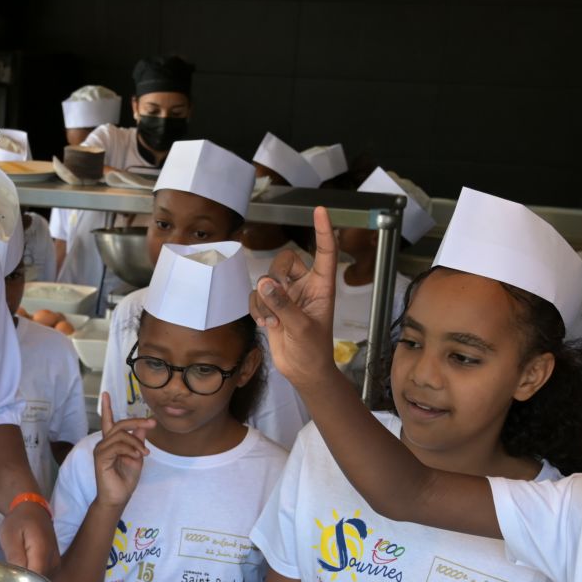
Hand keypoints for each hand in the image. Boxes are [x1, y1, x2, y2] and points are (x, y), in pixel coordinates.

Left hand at [1, 500, 58, 574]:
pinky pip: (44, 579)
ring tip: (16, 573)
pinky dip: (34, 578)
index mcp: (42, 552)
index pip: (36, 580)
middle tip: (10, 579)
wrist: (33, 510)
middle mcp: (54, 561)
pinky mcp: (55, 565)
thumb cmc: (19, 521)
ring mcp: (56, 564)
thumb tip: (16, 578)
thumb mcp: (9, 535)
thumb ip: (14, 557)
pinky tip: (24, 571)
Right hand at [93, 393, 152, 509]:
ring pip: (121, 435)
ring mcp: (101, 450)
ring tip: (145, 454)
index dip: (107, 407)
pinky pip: (118, 446)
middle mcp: (104, 444)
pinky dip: (130, 449)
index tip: (105, 393)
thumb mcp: (137, 456)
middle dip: (137, 422)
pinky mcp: (101, 458)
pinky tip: (137, 457)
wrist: (118, 497)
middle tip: (152, 423)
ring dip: (136, 443)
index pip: (108, 421)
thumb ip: (138, 441)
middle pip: (120, 424)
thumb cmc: (125, 479)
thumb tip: (143, 427)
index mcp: (111, 442)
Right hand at [249, 205, 338, 389]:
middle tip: (277, 299)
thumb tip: (265, 283)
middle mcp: (305, 286)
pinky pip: (256, 296)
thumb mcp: (301, 328)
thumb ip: (283, 305)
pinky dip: (257, 310)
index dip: (324, 231)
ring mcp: (287, 296)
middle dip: (275, 277)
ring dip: (265, 301)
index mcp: (322, 287)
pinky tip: (266, 325)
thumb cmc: (313, 351)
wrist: (303, 372)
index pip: (325, 253)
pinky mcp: (272, 306)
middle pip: (285, 260)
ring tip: (274, 323)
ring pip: (266, 279)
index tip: (320, 209)